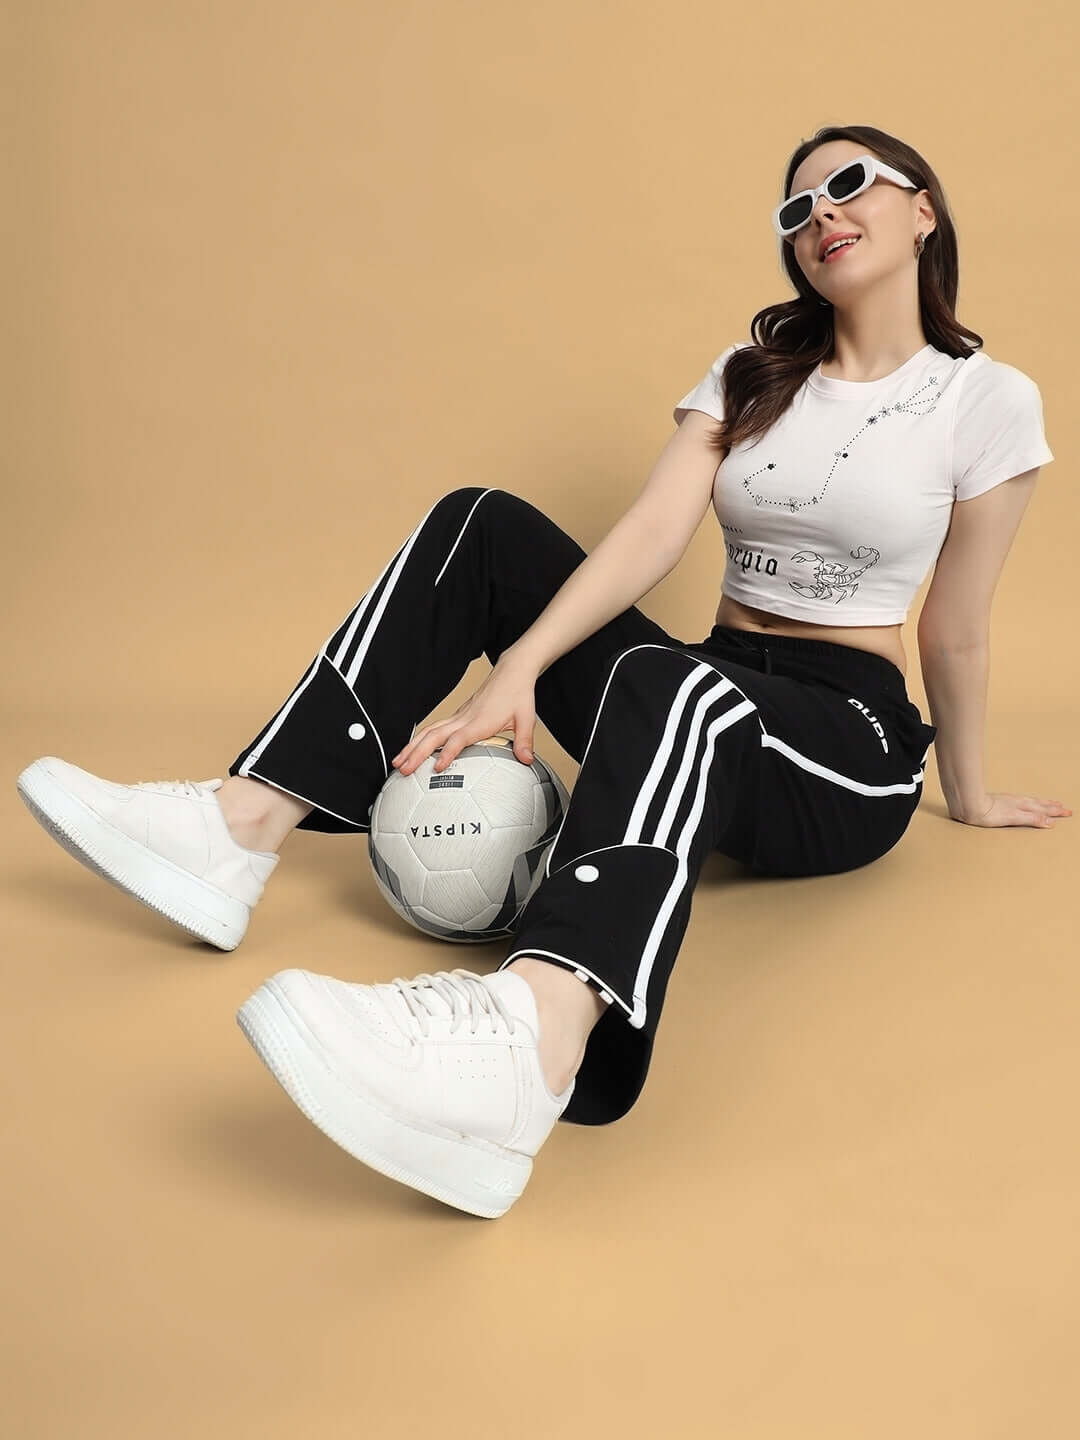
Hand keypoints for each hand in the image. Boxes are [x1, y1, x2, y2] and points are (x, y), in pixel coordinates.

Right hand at [390, 654, 538, 775]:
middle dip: (417, 753)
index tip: (438, 767)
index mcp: (481, 721)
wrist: (512, 672)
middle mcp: (465, 718)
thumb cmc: (518, 694)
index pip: (459, 739)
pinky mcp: (458, 715)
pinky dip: (420, 739)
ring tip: (398, 762)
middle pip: (435, 736)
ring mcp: (459, 716)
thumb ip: (524, 741)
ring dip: (412, 746)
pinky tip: (411, 749)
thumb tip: (526, 760)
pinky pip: (434, 728)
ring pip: (430, 731)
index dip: (448, 753)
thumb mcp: (527, 718)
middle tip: (404, 769)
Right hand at [951, 792, 1072, 827]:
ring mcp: (1013, 809)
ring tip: (1065, 813)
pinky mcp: (1011, 816)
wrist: (964, 804)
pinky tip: (1050, 823)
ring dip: (1051, 811)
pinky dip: (1040, 820)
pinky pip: (1030, 818)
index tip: (1056, 804)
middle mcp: (1013, 803)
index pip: (1030, 801)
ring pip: (1037, 809)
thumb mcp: (980, 802)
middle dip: (1053, 807)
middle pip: (1038, 804)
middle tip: (1067, 810)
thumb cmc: (970, 803)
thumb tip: (987, 806)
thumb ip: (988, 803)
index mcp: (1008, 800)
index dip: (1043, 802)